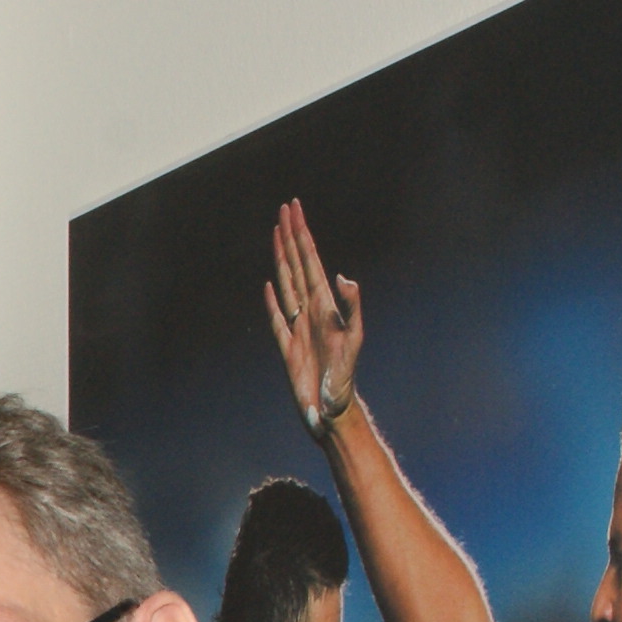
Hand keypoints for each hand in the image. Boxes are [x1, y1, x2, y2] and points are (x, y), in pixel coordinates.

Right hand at [265, 198, 364, 437]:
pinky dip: (272, 301)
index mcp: (324, 306)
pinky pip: (278, 319)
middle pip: (298, 266)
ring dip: (282, 259)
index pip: (311, 261)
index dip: (302, 235)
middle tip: (285, 210)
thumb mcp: (353, 341)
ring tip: (276, 237)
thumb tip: (342, 276)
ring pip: (288, 285)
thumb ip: (350, 307)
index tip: (295, 210)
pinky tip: (269, 287)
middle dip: (292, 237)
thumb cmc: (344, 382)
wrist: (333, 411)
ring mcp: (299, 328)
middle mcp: (312, 312)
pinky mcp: (289, 348)